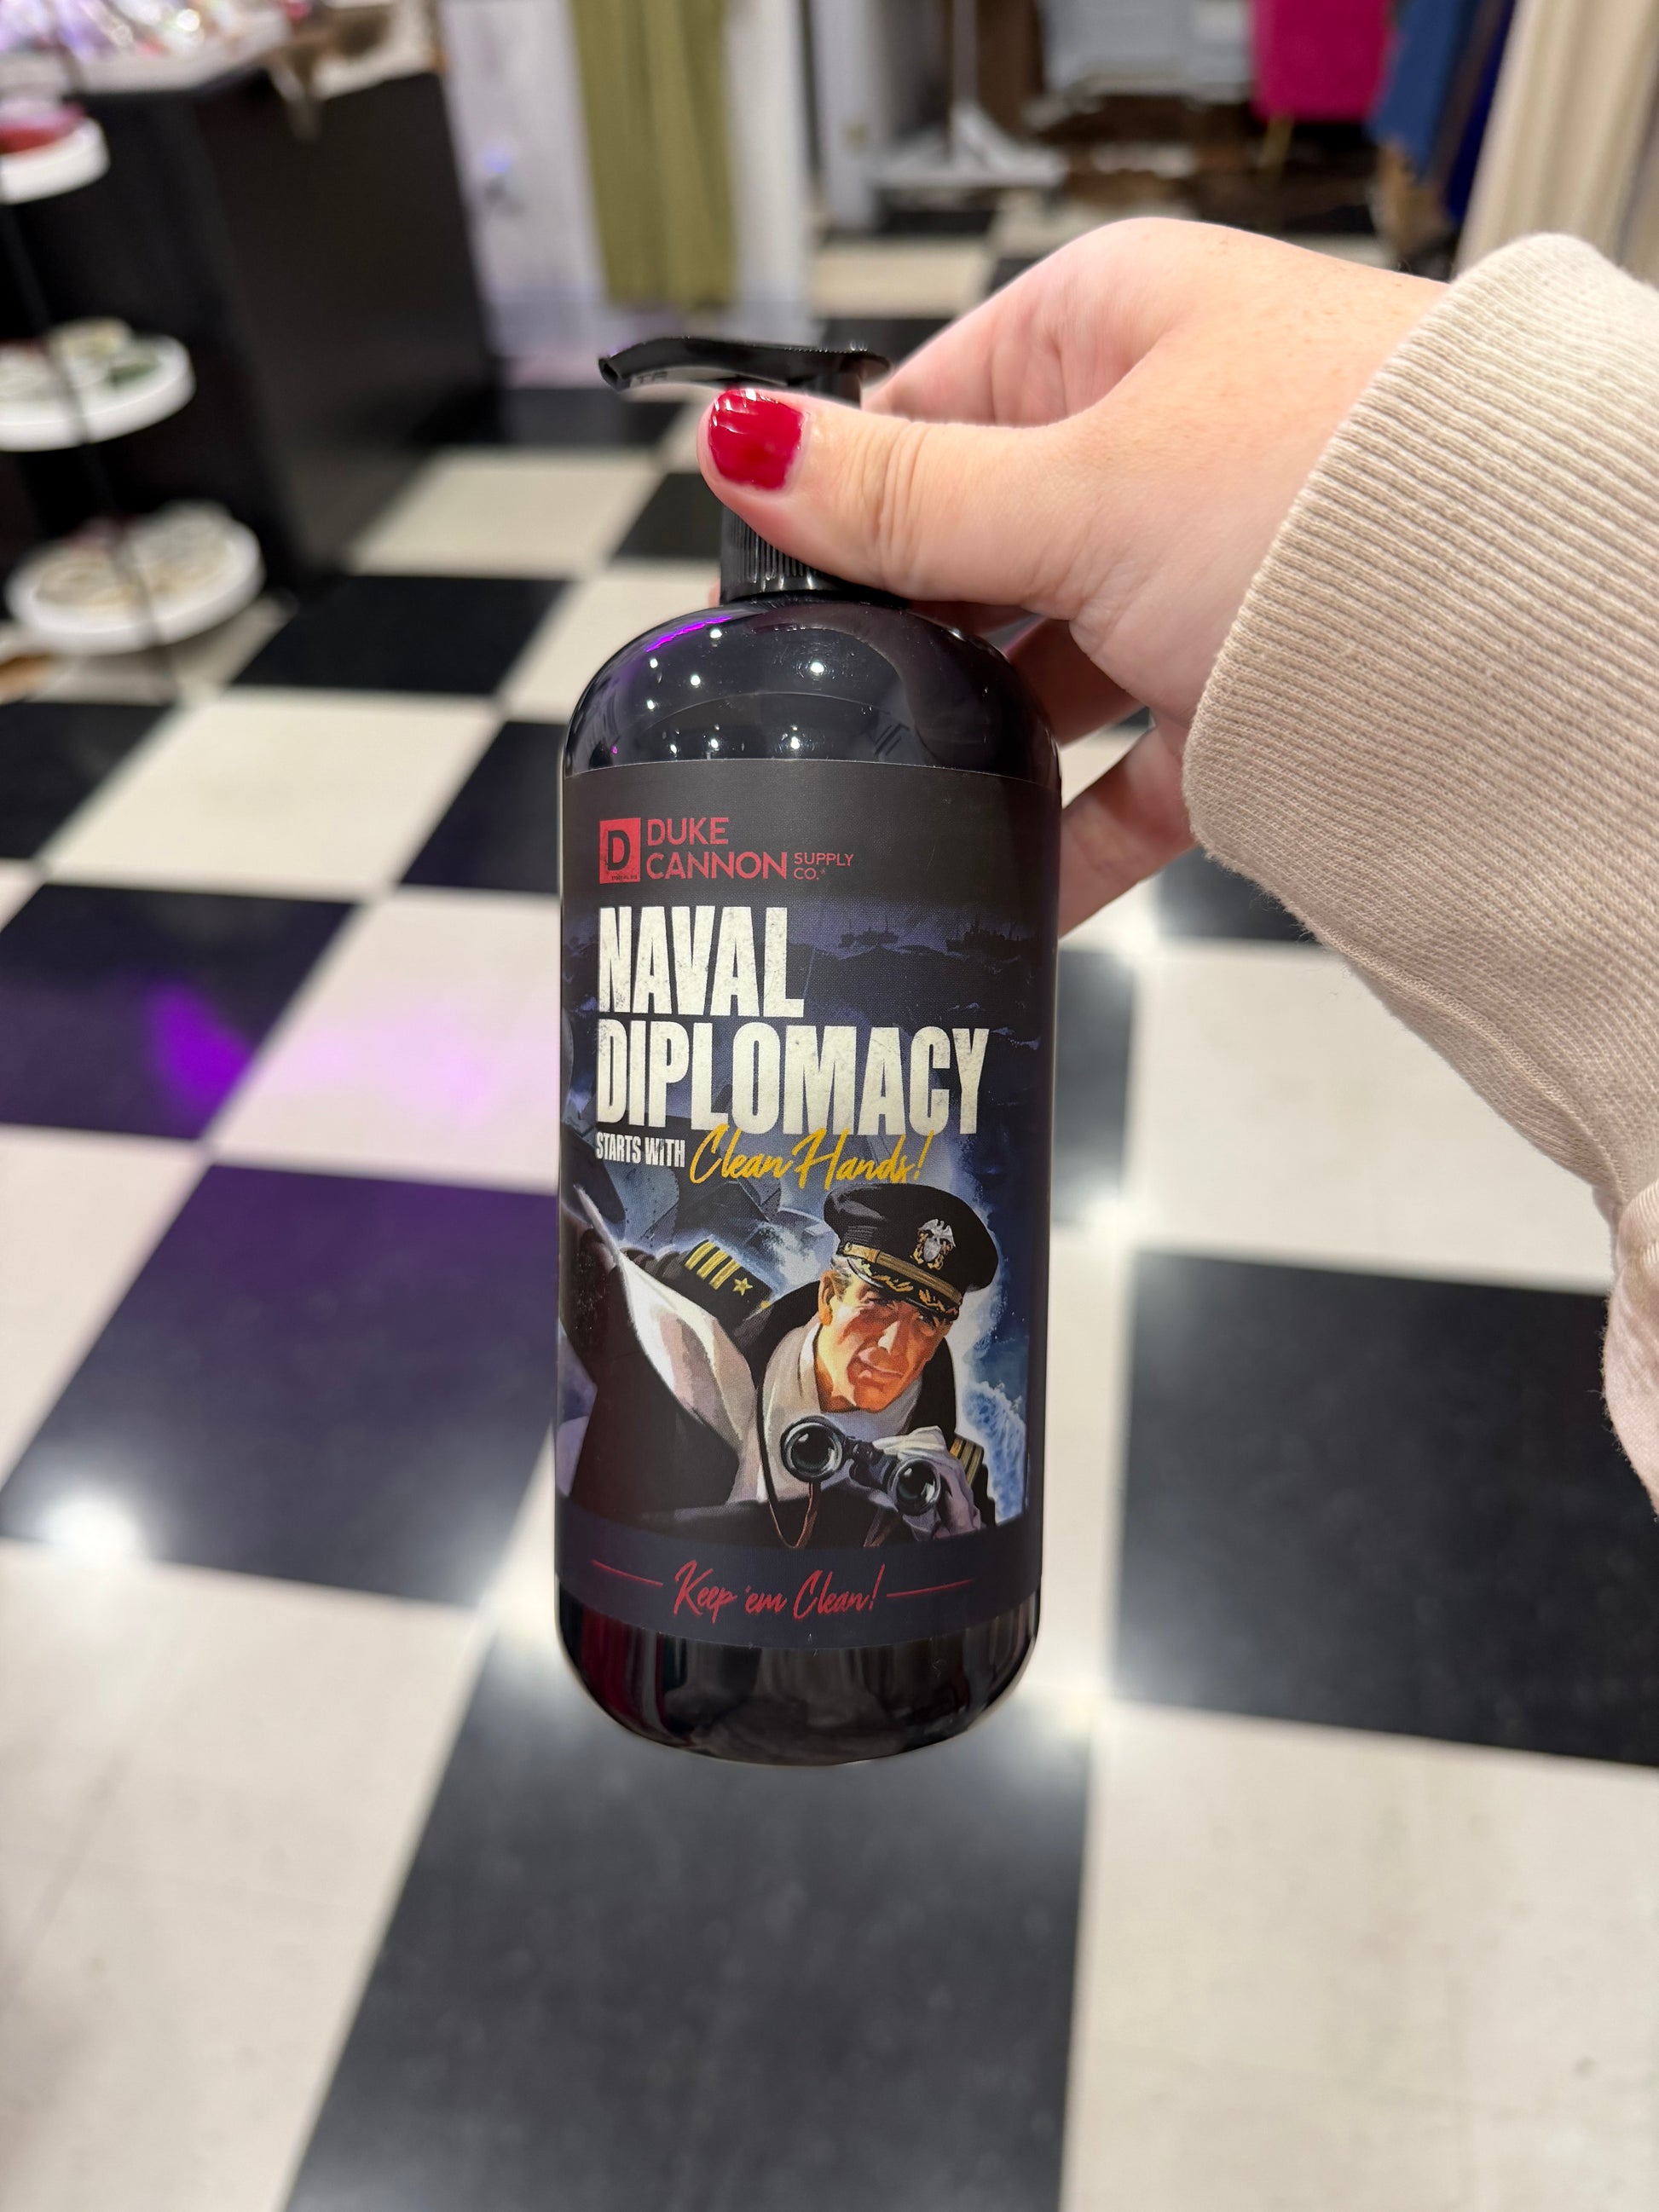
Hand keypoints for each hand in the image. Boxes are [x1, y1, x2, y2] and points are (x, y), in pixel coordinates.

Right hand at [698, 221, 1440, 929]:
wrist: (1523, 643)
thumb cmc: (1323, 499)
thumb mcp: (1074, 493)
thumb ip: (902, 496)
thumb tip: (742, 449)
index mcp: (1113, 334)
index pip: (927, 410)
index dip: (834, 504)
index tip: (757, 598)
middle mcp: (1161, 449)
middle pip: (979, 551)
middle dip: (903, 636)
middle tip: (808, 716)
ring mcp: (1203, 579)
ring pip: (1048, 671)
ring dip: (980, 744)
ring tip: (893, 807)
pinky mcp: (1246, 700)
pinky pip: (1125, 775)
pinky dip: (1068, 836)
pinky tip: (1003, 890)